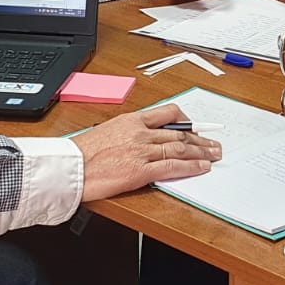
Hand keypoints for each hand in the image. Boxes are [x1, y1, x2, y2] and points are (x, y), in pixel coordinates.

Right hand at [72, 104, 221, 201]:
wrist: (69, 167)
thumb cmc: (81, 152)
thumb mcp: (107, 131)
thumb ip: (128, 133)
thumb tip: (143, 138)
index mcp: (131, 120)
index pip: (167, 113)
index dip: (187, 120)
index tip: (196, 126)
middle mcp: (140, 133)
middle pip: (179, 132)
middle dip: (200, 139)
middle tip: (213, 143)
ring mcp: (142, 151)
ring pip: (180, 148)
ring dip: (201, 152)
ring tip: (214, 155)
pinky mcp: (140, 171)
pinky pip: (172, 167)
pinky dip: (191, 166)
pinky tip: (202, 167)